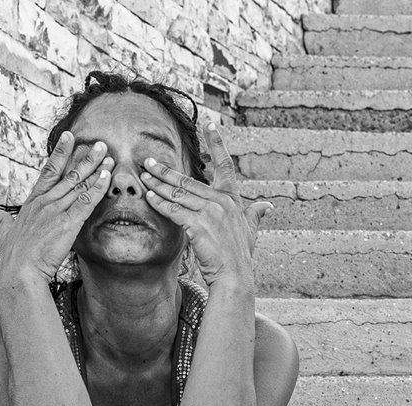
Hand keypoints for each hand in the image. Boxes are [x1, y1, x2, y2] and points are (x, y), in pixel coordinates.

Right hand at [0, 130, 111, 286]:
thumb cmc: (14, 256)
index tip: (69, 137)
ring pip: (79, 185)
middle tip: (99, 143)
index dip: (60, 153)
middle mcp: (44, 202)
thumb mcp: (5, 233)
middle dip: (85, 158)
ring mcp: (55, 211)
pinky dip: (97, 188)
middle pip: (68, 174)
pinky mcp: (67, 224)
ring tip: (108, 155)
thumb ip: (0, 221)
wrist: (20, 272)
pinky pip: (85, 202)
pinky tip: (107, 177)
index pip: (48, 171)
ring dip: (95, 169)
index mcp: (33, 202)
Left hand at [139, 126, 268, 286]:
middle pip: (189, 180)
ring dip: (158, 183)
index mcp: (233, 199)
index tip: (210, 124)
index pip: (225, 165)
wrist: (235, 275)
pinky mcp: (197, 225)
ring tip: (143, 175)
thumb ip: (256, 214)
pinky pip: (174, 210)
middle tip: (149, 161)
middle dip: (166, 171)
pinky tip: (148, 196)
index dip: (218, 143)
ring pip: (178, 193)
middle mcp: (222, 201)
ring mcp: (209, 212)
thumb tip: (268, 206)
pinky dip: (159, 203)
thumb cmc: (241, 254)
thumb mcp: (251, 231)